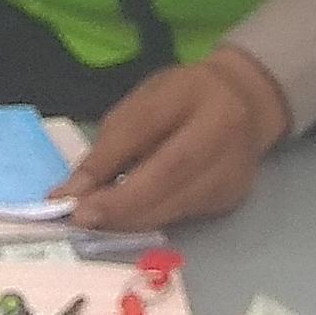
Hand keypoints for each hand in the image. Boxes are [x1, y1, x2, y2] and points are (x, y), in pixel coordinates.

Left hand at [57, 52, 287, 230]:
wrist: (247, 101)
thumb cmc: (183, 98)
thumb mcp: (145, 101)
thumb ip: (112, 142)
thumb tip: (75, 191)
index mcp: (192, 91)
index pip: (143, 127)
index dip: (104, 163)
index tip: (67, 194)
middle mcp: (222, 127)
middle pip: (168, 172)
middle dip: (119, 203)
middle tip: (81, 219)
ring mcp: (234, 164)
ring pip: (177, 203)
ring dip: (131, 219)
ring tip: (97, 224)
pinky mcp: (234, 193)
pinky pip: (186, 213)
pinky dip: (151, 220)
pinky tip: (129, 221)